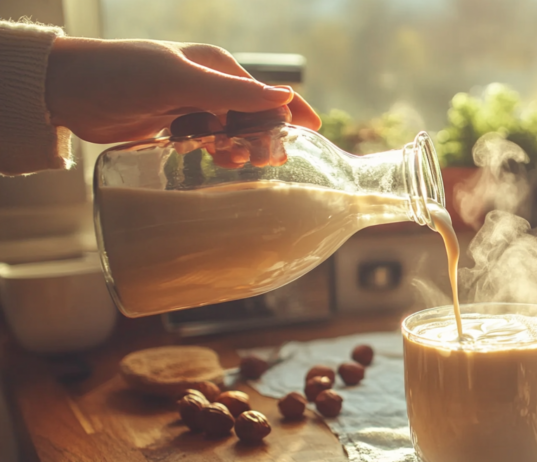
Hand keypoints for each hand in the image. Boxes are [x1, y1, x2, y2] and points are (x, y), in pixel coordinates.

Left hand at [45, 37, 320, 143]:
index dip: (291, 110)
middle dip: (264, 138)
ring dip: (238, 149)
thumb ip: (233, 93)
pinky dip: (214, 153)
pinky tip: (213, 164)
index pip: (265, 91)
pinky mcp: (170, 127)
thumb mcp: (182, 83)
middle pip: (251, 116)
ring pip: (229, 133)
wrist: (66, 90)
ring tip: (235, 163)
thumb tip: (286, 98)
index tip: (315, 132)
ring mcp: (187, 106)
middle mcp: (205, 84)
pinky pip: (205, 143)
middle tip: (270, 161)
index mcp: (215, 66)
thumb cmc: (122, 75)